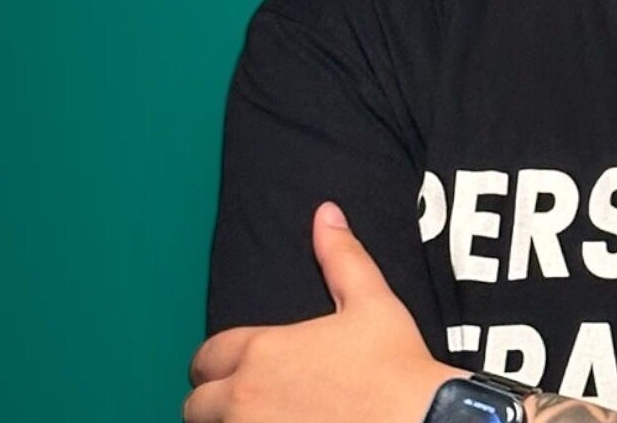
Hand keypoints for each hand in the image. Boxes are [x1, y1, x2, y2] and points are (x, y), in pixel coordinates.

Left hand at [184, 201, 465, 422]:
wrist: (420, 420)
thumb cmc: (395, 365)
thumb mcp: (372, 303)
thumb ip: (341, 258)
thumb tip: (326, 214)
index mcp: (262, 351)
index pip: (207, 357)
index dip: (219, 363)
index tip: (241, 371)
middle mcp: (243, 397)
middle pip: (197, 405)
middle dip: (217, 401)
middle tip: (252, 402)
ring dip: (229, 422)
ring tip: (265, 419)